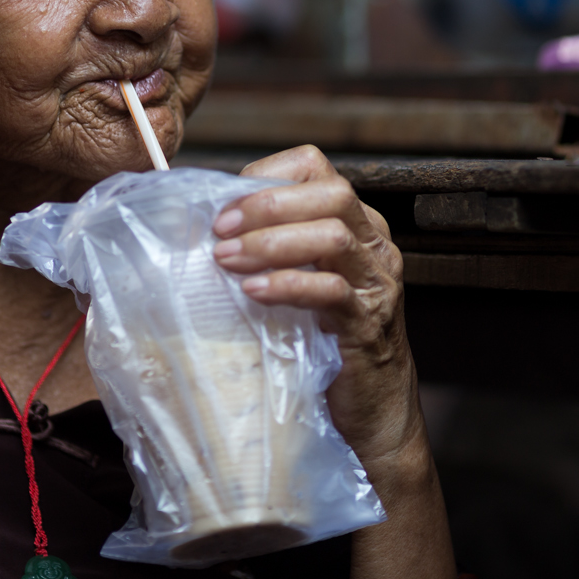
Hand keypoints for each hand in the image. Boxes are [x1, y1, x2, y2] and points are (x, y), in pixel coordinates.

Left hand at [211, 144, 420, 462]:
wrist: (373, 411)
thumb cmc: (324, 341)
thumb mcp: (300, 281)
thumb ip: (272, 248)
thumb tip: (202, 225)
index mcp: (356, 223)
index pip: (317, 167)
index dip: (268, 174)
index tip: (225, 201)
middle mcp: (374, 245)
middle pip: (332, 194)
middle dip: (268, 205)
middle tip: (220, 229)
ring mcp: (377, 283)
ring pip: (333, 236)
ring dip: (272, 243)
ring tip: (227, 260)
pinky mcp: (369, 323)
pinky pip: (332, 291)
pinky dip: (288, 285)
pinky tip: (254, 293)